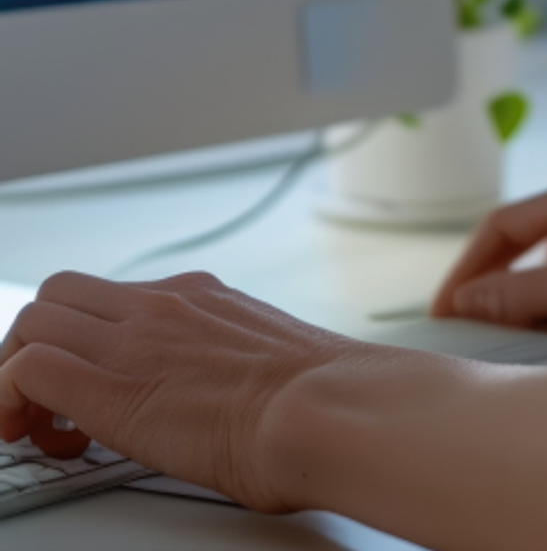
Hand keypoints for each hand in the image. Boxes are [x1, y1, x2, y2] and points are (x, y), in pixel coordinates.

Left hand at [0, 270, 364, 510]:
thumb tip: (240, 398)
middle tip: (52, 409)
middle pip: (58, 295)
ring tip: (44, 430)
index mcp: (202, 298)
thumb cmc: (318, 402)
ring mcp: (134, 339)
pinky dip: (9, 403)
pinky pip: (25, 371)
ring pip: (32, 321)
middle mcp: (162, 305)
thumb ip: (234, 362)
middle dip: (37, 348)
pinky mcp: (109, 388)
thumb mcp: (269, 361)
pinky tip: (42, 441)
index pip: (111, 297)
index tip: (93, 392)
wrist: (325, 410)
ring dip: (18, 375)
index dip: (85, 340)